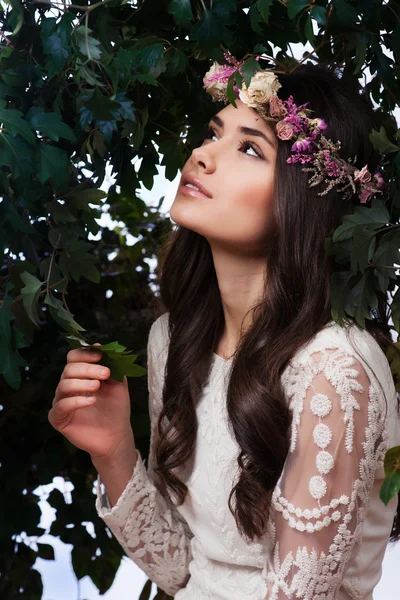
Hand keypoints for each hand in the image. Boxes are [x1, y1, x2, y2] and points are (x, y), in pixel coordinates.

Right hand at [48, 343, 134, 461]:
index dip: (85, 354)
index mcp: (80, 375)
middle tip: (105, 373)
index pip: (73, 357)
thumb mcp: (117, 383)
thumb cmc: (116, 407)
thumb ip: (110, 365)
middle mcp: (67, 386)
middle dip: (88, 369)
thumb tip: (99, 346)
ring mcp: (61, 402)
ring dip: (81, 383)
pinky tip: (91, 401)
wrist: (117, 434)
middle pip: (69, 370)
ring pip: (63, 385)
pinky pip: (60, 407)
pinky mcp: (58, 418)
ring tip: (97, 387)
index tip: (100, 355)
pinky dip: (75, 401)